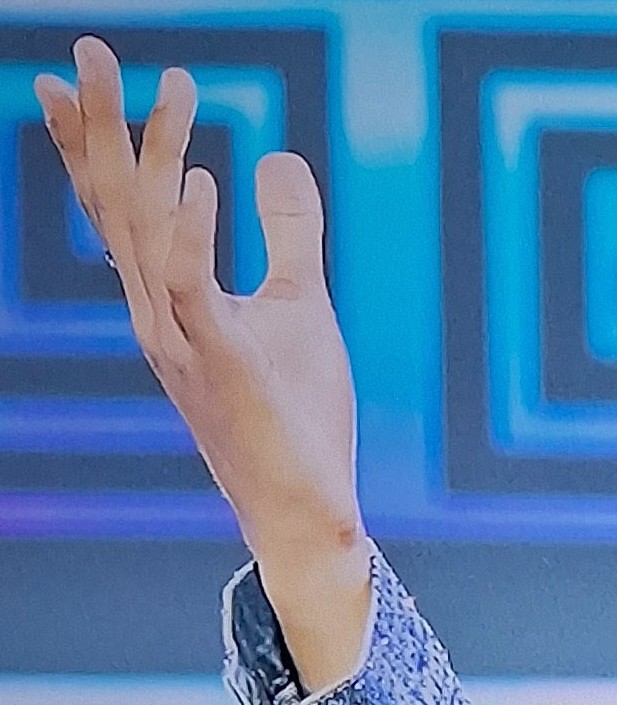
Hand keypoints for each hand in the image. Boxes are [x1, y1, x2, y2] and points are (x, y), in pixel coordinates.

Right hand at [36, 34, 371, 688]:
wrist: (303, 507)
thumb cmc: (297, 416)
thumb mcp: (301, 305)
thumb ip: (290, 233)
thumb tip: (279, 156)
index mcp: (168, 300)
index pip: (121, 208)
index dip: (95, 142)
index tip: (77, 78)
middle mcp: (158, 315)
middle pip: (117, 206)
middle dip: (102, 126)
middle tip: (90, 50)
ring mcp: (182, 341)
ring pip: (150, 234)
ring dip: (154, 157)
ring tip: (170, 90)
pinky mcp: (221, 364)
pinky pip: (195, 289)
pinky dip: (193, 232)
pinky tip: (203, 180)